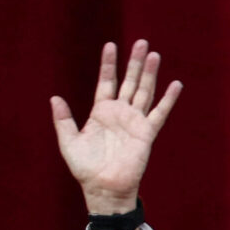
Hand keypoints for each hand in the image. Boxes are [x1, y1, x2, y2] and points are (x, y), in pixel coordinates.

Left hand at [51, 39, 181, 215]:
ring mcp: (134, 121)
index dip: (108, 64)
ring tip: (153, 55)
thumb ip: (63, 120)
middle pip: (128, 82)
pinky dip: (168, 99)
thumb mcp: (69, 142)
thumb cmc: (85, 168)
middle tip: (140, 42)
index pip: (106, 82)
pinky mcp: (146, 133)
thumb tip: (54, 97)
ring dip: (149, 74)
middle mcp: (119, 113)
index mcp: (100, 112)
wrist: (102, 188)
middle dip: (133, 63)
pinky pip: (159, 113)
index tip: (110, 45)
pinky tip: (175, 84)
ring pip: (144, 92)